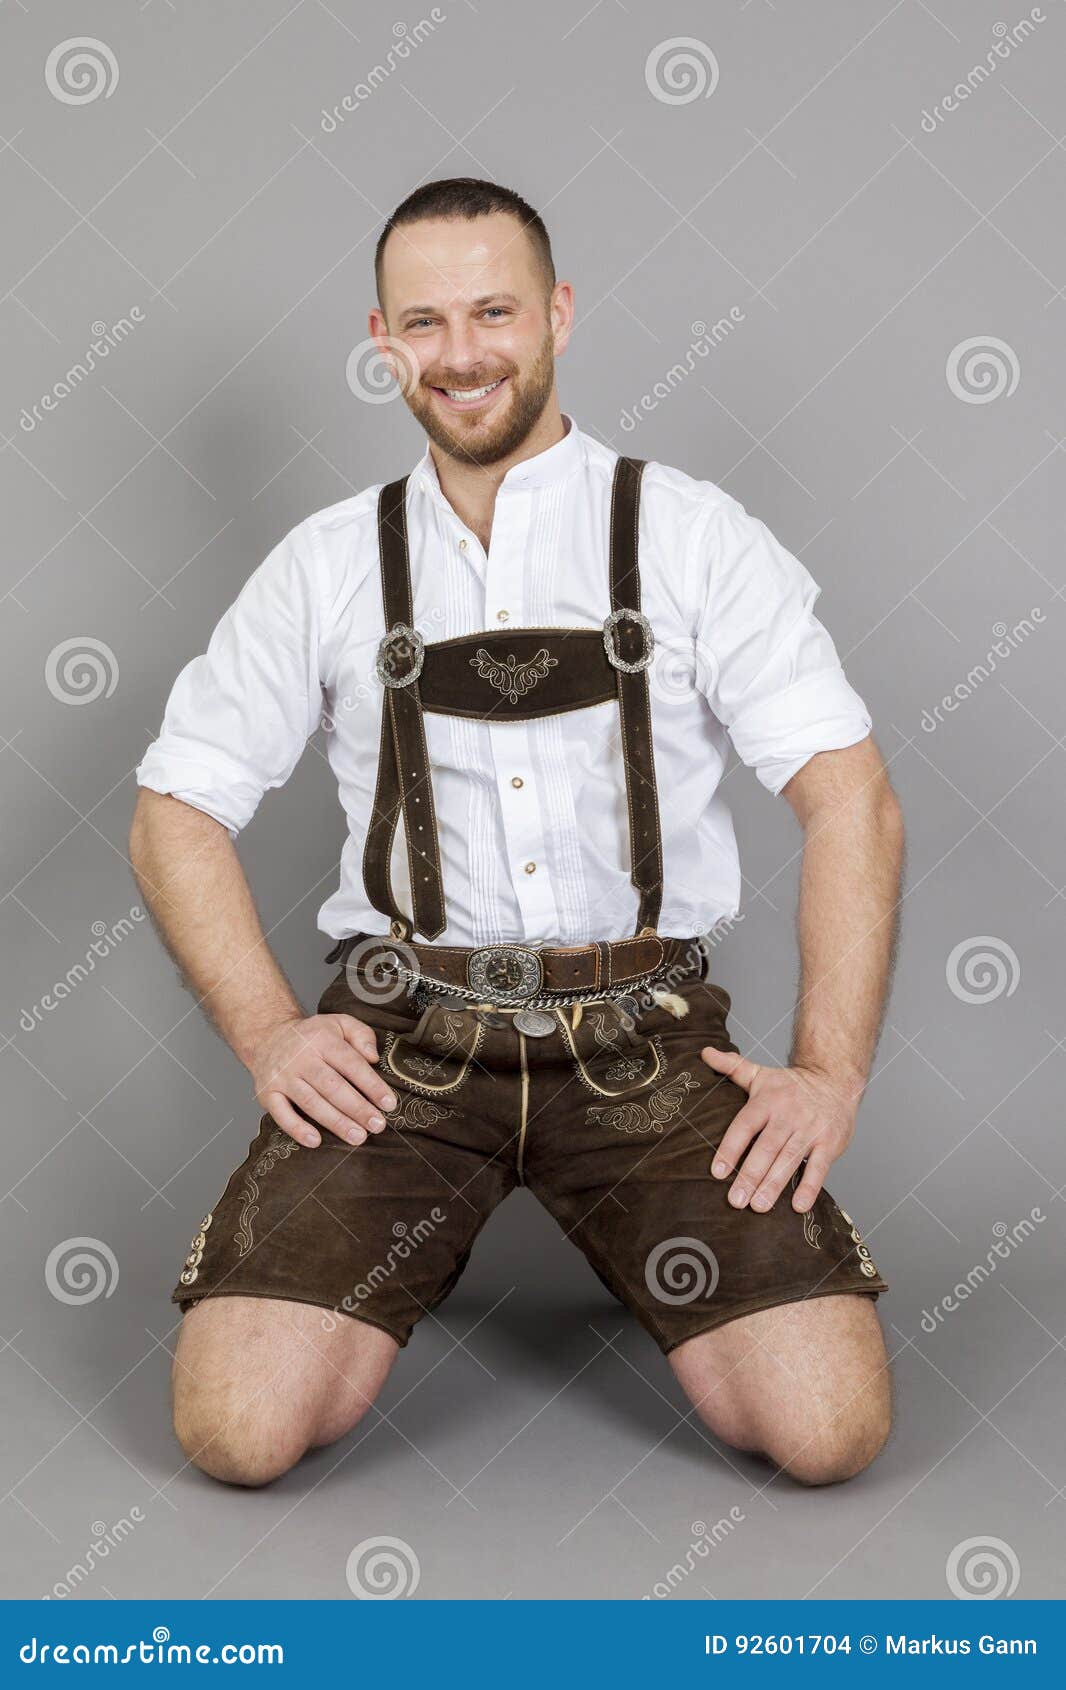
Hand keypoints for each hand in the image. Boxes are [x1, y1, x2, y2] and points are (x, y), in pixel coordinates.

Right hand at [247, 1013, 397, 1148]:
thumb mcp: (339, 1022)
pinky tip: (315, 1141)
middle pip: (333, 1086)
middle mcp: (301, 1058)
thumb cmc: (312, 1036)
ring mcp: (283, 1077)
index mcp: (322, 1040)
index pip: (351, 1064)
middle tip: (377, 1126)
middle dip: (357, 1108)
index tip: (389, 1104)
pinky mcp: (268, 1093)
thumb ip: (361, 1034)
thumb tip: (373, 1058)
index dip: (371, 1085)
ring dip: (336, 1122)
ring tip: (357, 1137)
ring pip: (311, 1103)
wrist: (267, 1037)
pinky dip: (297, 1129)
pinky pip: (281, 1114)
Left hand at [699, 1047, 863, 1213]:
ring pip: (789, 1160)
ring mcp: (810, 1130)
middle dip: (750, 1175)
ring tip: (758, 1206)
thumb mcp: (760, 1073)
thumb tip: (704, 1052)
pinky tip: (798, 1207)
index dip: (731, 1148)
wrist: (835, 1078)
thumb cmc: (791, 1084)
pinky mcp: (829, 1143)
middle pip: (766, 1148)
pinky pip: (819, 1168)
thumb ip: (732, 1067)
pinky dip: (809, 1187)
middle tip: (736, 1200)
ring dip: (774, 1185)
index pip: (745, 1126)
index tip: (717, 1172)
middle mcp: (788, 1115)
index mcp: (767, 1101)